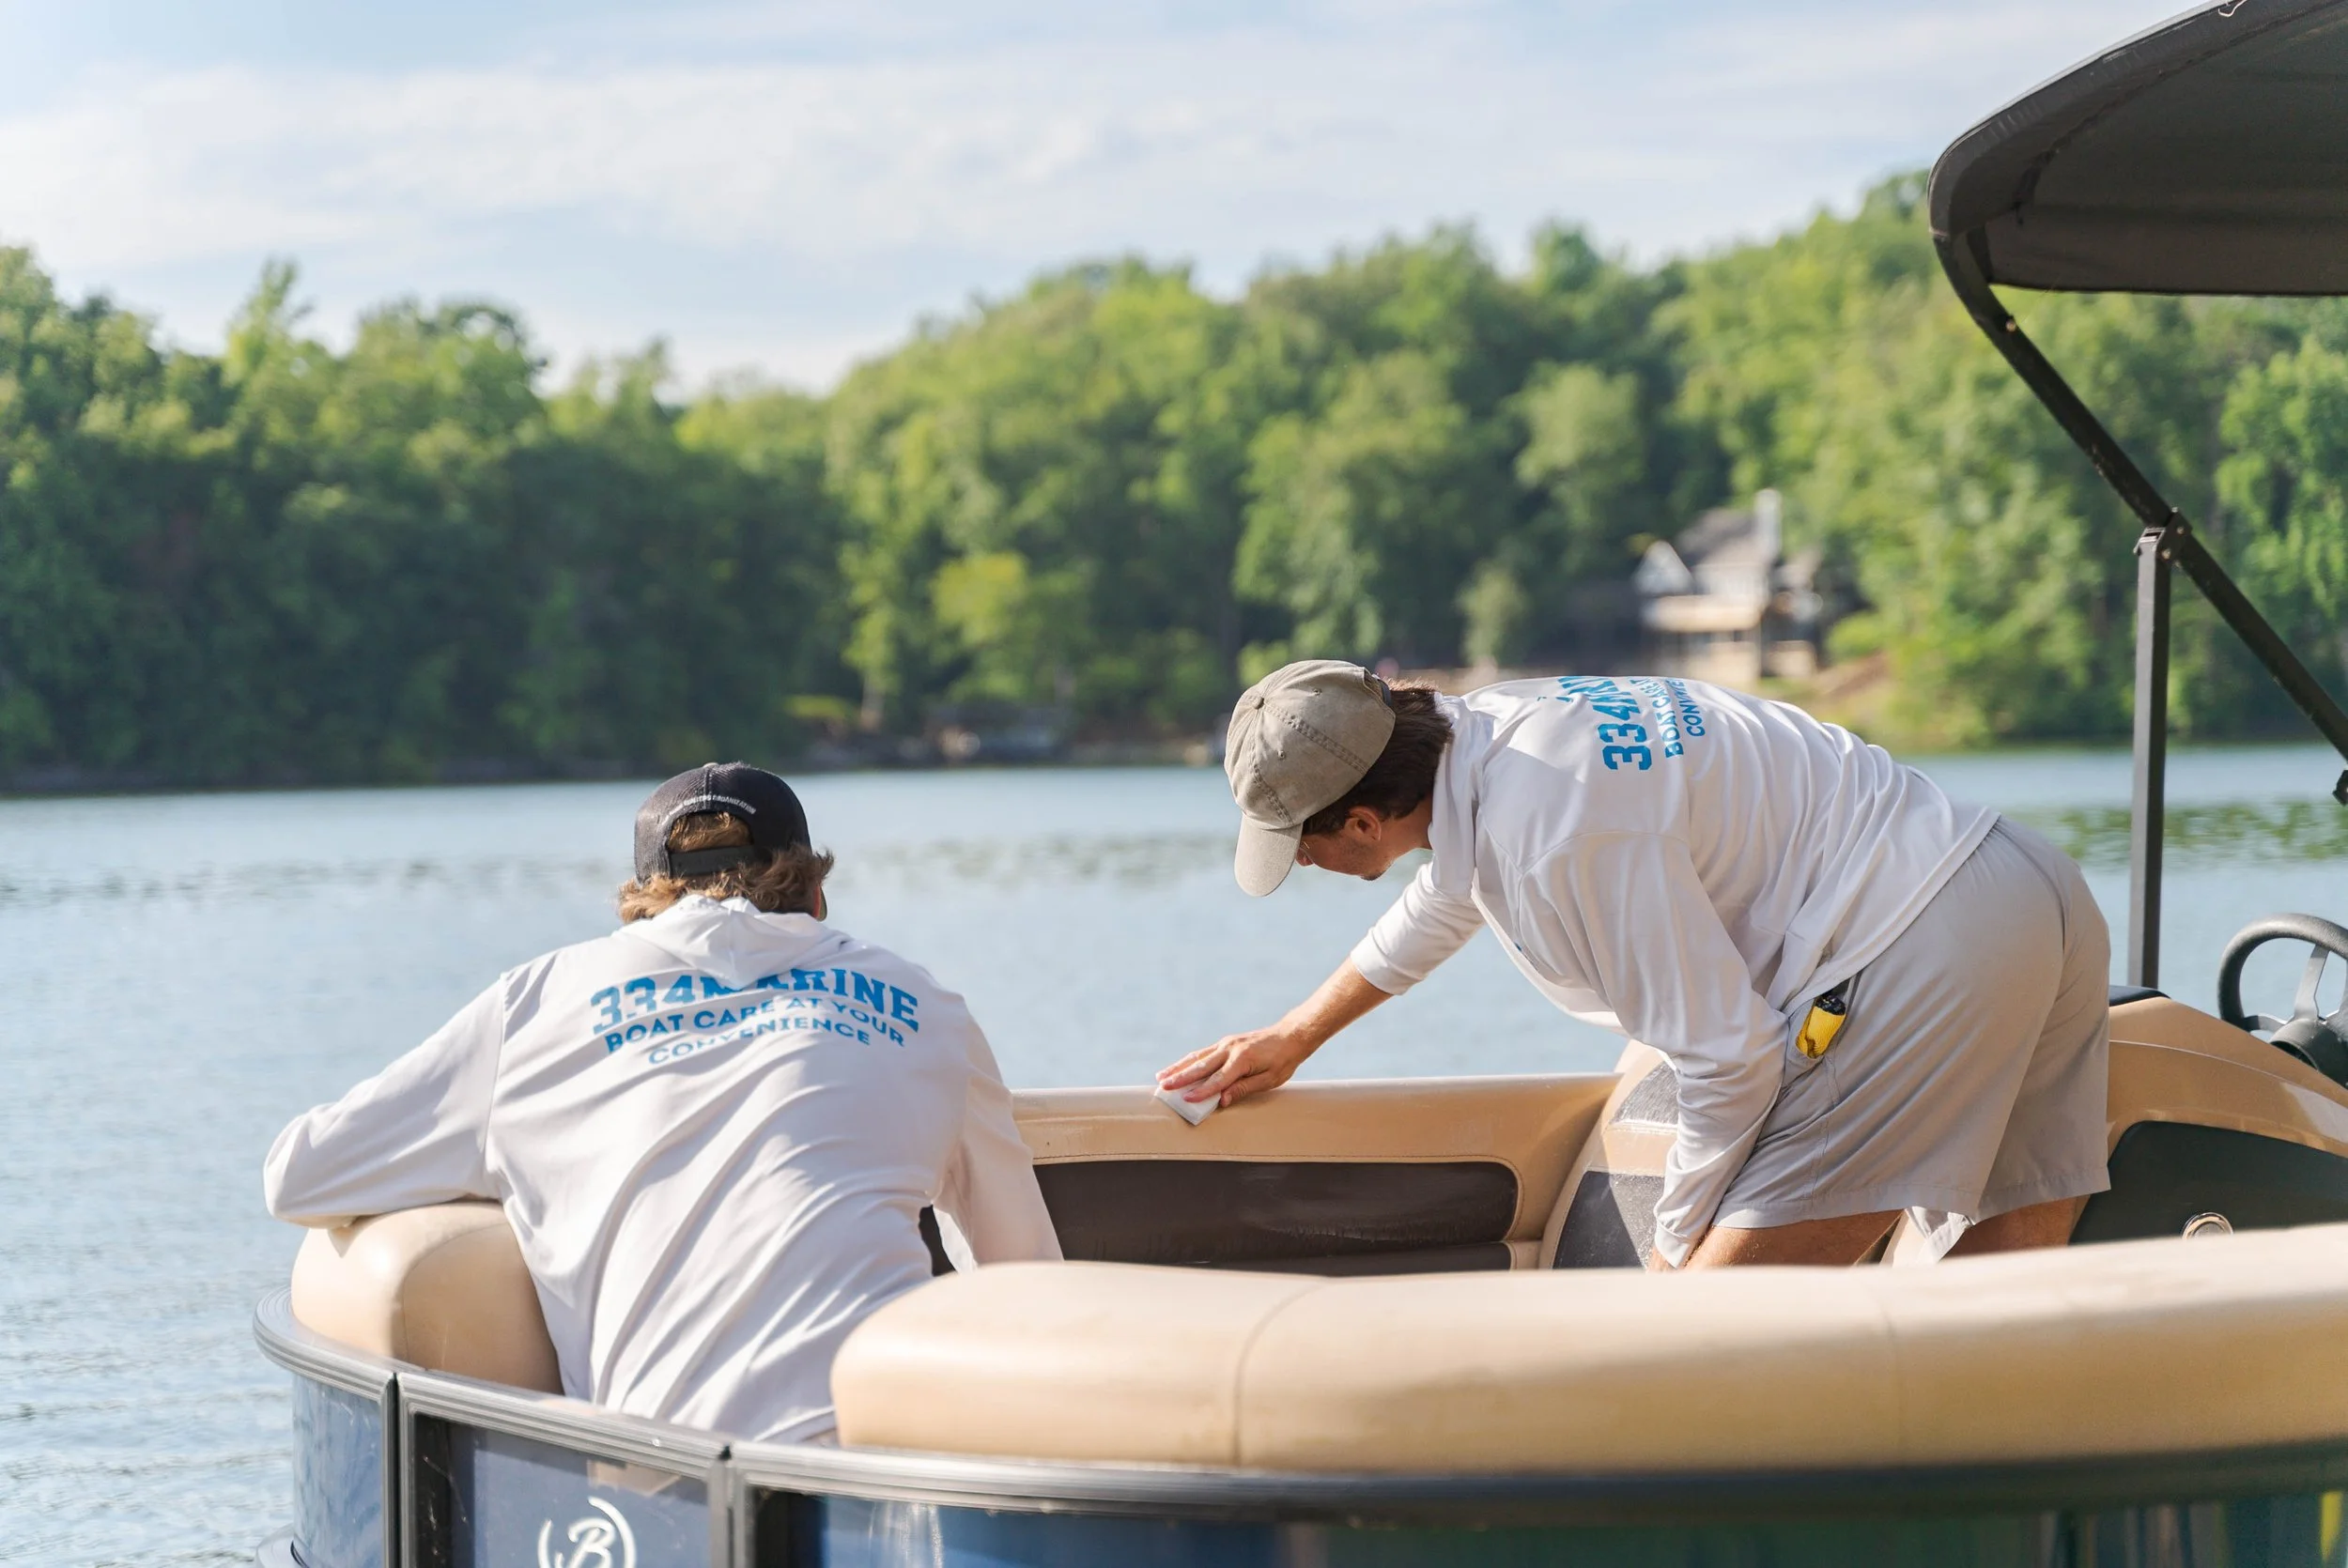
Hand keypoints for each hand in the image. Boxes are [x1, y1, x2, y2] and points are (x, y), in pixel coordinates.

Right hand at [1156, 1025, 1319, 1108]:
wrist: (1290, 1035)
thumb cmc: (1283, 1060)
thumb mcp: (1270, 1079)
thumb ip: (1244, 1088)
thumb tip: (1222, 1100)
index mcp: (1242, 1059)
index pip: (1218, 1079)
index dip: (1202, 1091)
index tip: (1186, 1100)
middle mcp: (1230, 1049)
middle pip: (1201, 1065)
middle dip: (1180, 1077)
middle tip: (1163, 1087)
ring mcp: (1226, 1043)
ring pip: (1197, 1056)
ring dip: (1179, 1067)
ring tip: (1162, 1076)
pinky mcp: (1225, 1043)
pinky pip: (1203, 1053)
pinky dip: (1189, 1061)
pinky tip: (1179, 1067)